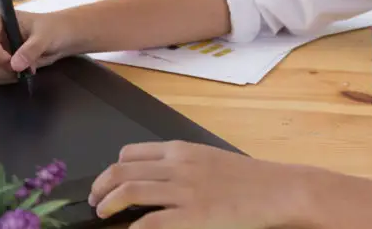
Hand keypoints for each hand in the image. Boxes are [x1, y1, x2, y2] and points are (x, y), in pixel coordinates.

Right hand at [0, 9, 72, 83]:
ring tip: (24, 70)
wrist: (60, 37)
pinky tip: (19, 74)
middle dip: (2, 68)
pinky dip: (4, 79)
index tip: (10, 61)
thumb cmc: (52, 29)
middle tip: (23, 69)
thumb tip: (15, 66)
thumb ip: (31, 49)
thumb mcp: (45, 36)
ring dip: (4, 75)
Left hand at [89, 141, 319, 228]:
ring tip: (102, 214)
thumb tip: (155, 179)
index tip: (106, 182)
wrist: (276, 190)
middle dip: (100, 186)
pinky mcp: (193, 216)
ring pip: (129, 191)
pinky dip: (133, 228)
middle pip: (122, 170)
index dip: (112, 168)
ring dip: (108, 204)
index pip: (131, 152)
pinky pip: (151, 221)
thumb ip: (182, 166)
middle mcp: (178, 166)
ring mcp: (184, 191)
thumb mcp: (209, 161)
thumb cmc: (248, 179)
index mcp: (182, 150)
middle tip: (95, 201)